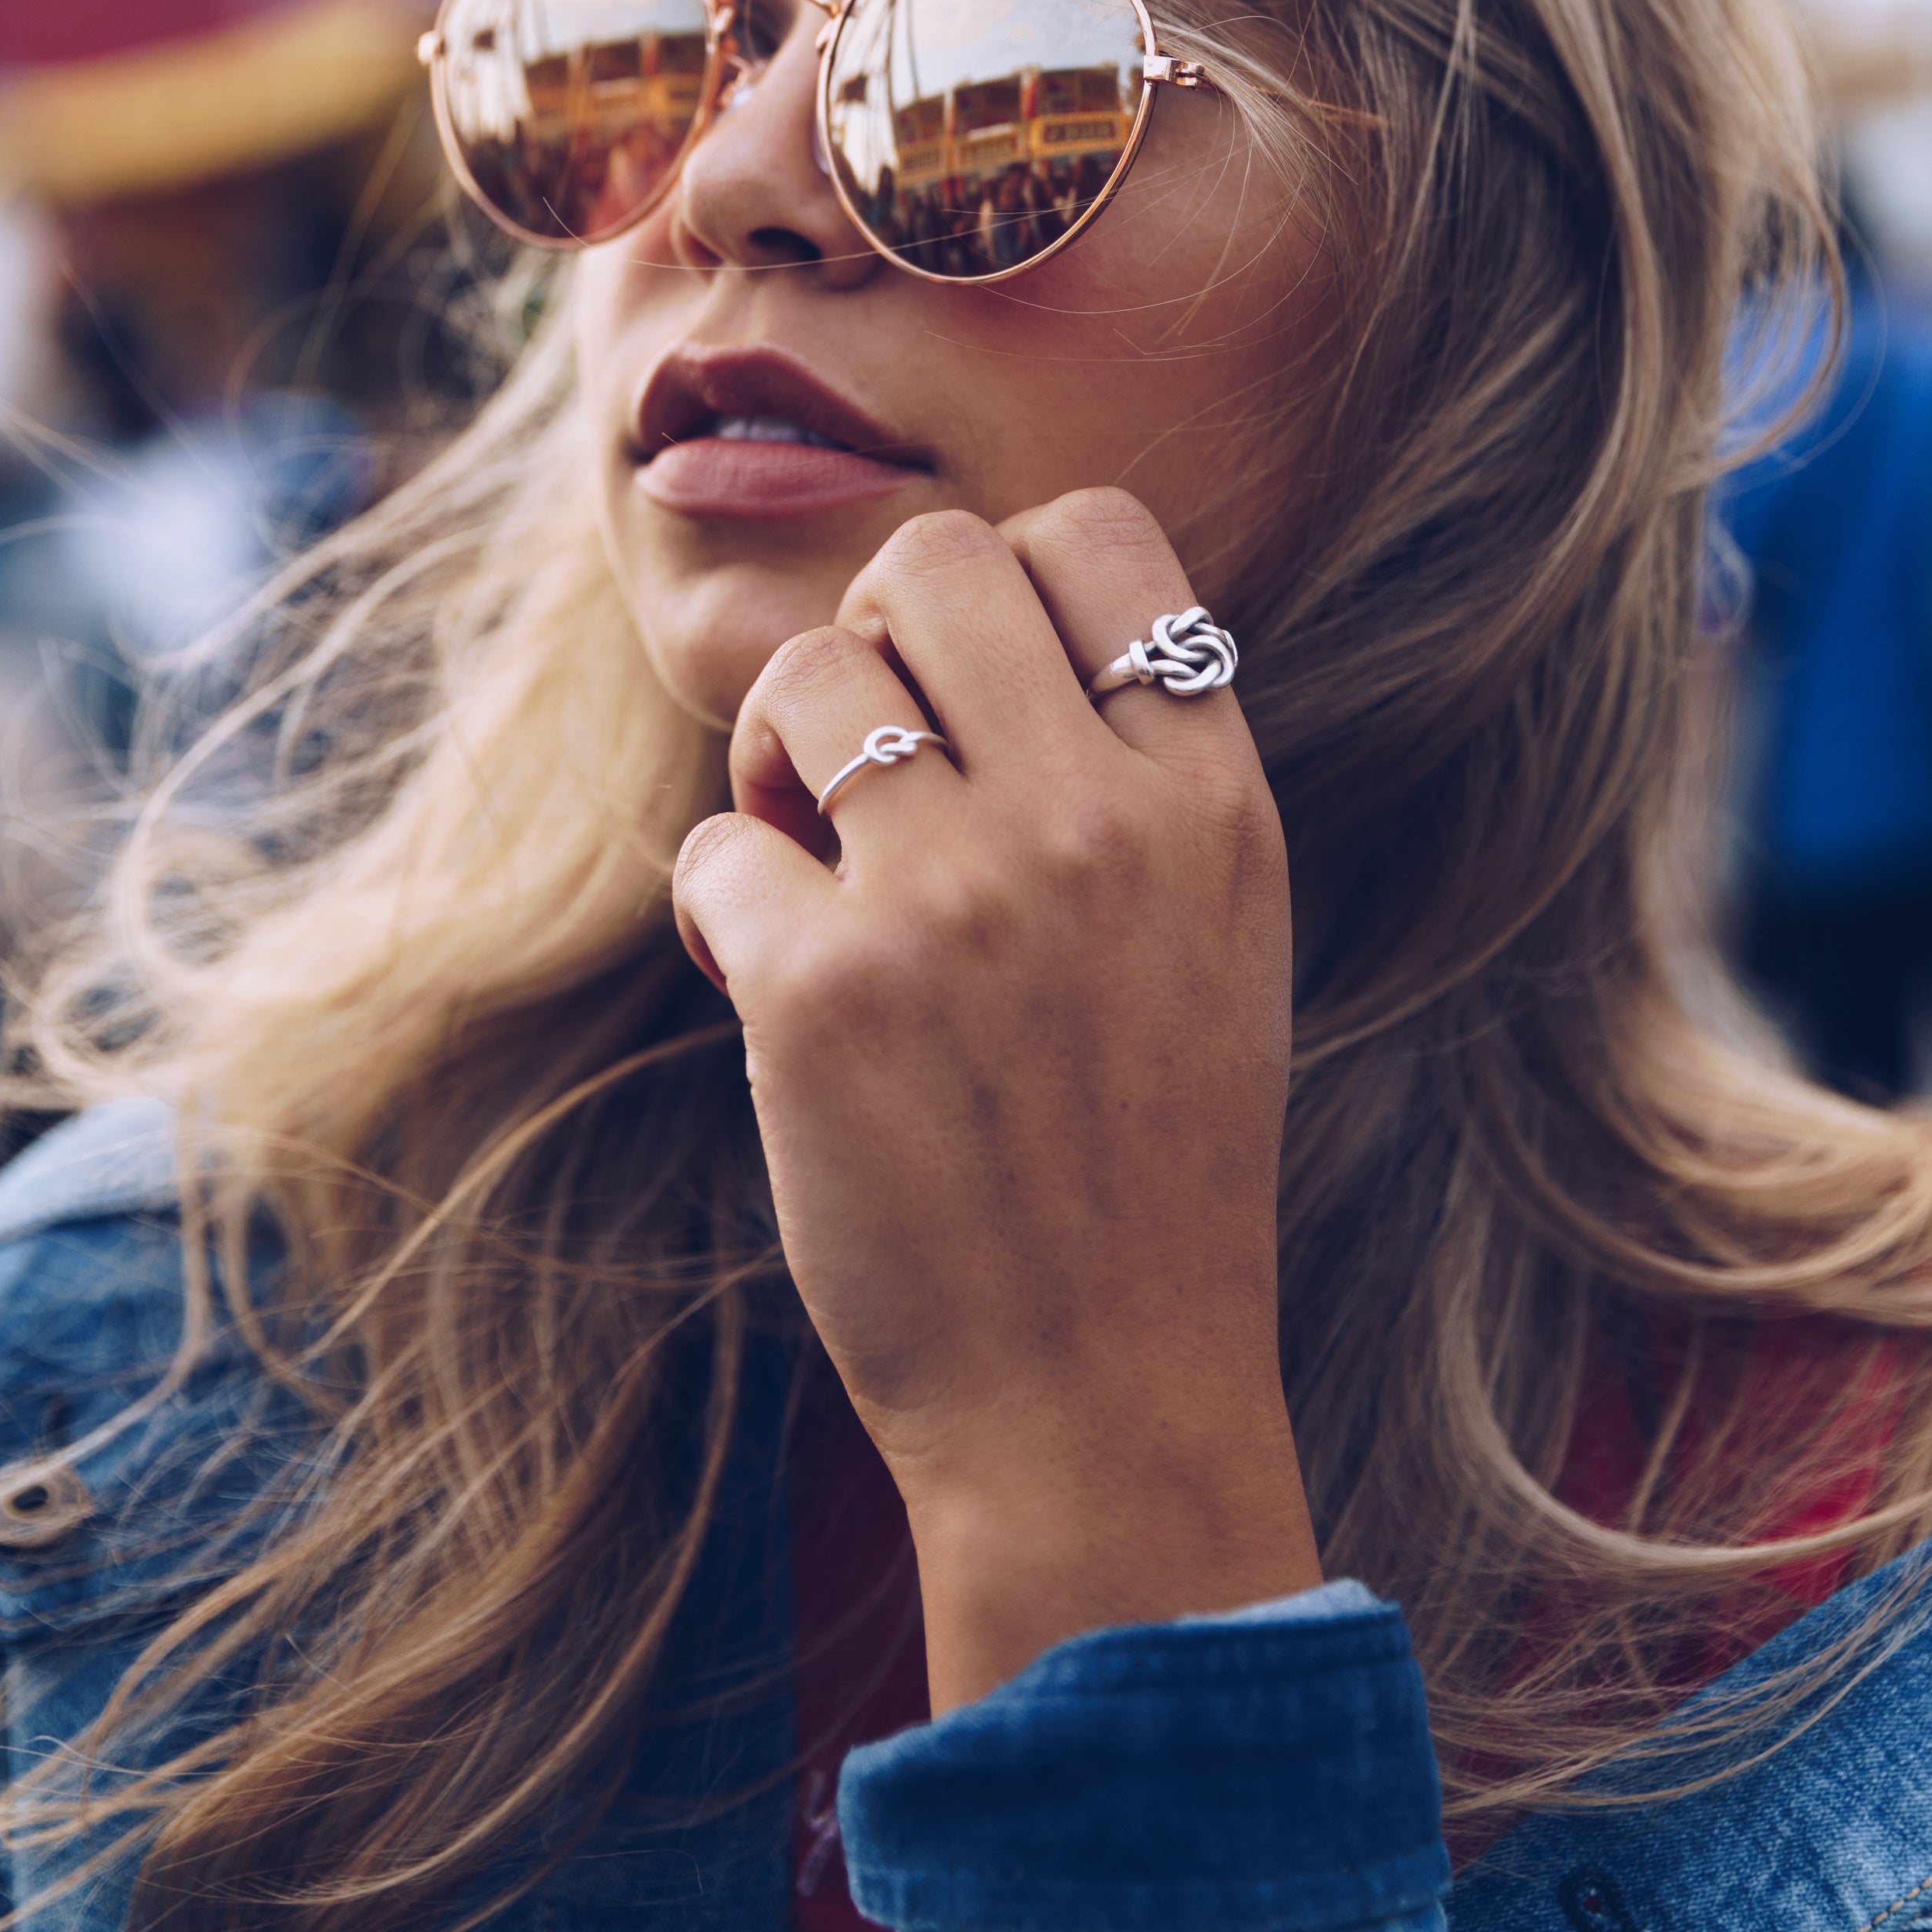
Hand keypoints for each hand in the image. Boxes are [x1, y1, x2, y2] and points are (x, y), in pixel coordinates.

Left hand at [672, 487, 1319, 1711]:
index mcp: (1212, 798)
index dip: (1004, 580)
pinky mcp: (827, 994)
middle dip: (872, 638)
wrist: (1104, 1400)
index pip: (1096, 531)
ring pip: (807, 675)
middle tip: (866, 765)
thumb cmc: (1146, 1166)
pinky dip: (721, 906)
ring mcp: (961, 899)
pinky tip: (767, 982)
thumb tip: (971, 632)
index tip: (976, 689)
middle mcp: (1098, 819)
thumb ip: (1134, 771)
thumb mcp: (1215, 934)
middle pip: (931, 561)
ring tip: (807, 863)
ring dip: (776, 756)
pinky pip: (716, 845)